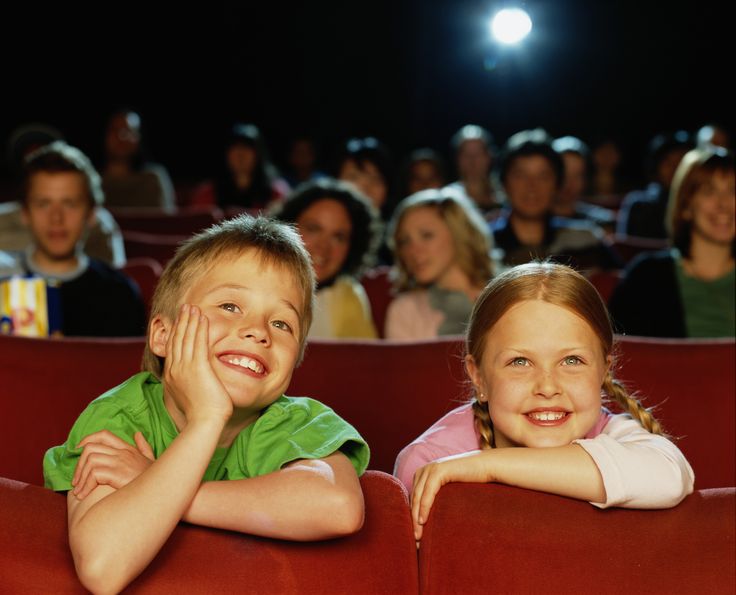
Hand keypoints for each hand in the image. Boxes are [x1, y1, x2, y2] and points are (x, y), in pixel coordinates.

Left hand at [71, 430, 154, 498]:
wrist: (161, 492)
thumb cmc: (154, 479)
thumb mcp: (151, 459)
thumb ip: (143, 446)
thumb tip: (137, 434)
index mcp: (128, 449)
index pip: (103, 435)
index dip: (87, 440)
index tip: (77, 452)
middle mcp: (123, 452)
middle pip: (90, 448)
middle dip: (78, 465)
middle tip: (76, 481)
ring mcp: (121, 462)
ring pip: (90, 460)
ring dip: (80, 477)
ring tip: (79, 492)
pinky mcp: (118, 474)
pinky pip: (94, 474)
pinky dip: (85, 486)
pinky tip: (85, 496)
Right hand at [164, 304, 232, 424]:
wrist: (204, 422)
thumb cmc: (202, 413)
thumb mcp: (190, 394)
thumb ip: (189, 382)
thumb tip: (193, 379)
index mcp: (171, 376)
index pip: (173, 348)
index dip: (177, 332)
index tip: (180, 320)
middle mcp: (175, 370)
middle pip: (177, 339)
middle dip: (182, 321)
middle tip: (185, 307)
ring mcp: (185, 368)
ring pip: (186, 338)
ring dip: (190, 320)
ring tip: (193, 307)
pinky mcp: (198, 367)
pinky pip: (198, 342)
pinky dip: (200, 328)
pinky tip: (202, 318)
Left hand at [411, 450, 494, 541]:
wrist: (486, 467)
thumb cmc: (471, 482)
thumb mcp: (449, 492)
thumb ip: (438, 499)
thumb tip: (428, 522)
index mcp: (424, 475)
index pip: (414, 499)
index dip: (412, 517)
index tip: (416, 537)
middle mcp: (424, 470)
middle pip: (414, 499)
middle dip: (412, 521)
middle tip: (415, 541)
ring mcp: (430, 469)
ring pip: (418, 497)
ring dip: (416, 517)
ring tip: (418, 536)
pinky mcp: (438, 470)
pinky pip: (428, 492)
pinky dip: (424, 508)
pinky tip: (423, 521)